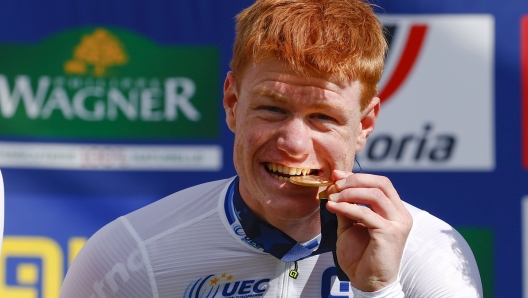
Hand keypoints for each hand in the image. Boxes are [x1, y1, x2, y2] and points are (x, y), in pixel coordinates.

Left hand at [325, 170, 412, 291]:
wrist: (367, 282)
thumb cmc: (360, 256)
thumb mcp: (350, 225)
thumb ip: (347, 206)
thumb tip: (335, 186)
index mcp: (394, 211)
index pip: (380, 183)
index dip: (358, 177)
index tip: (337, 176)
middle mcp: (400, 215)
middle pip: (381, 184)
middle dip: (355, 180)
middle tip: (335, 184)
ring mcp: (397, 224)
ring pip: (375, 195)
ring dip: (350, 193)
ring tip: (332, 197)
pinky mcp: (389, 234)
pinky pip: (365, 214)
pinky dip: (347, 208)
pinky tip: (333, 207)